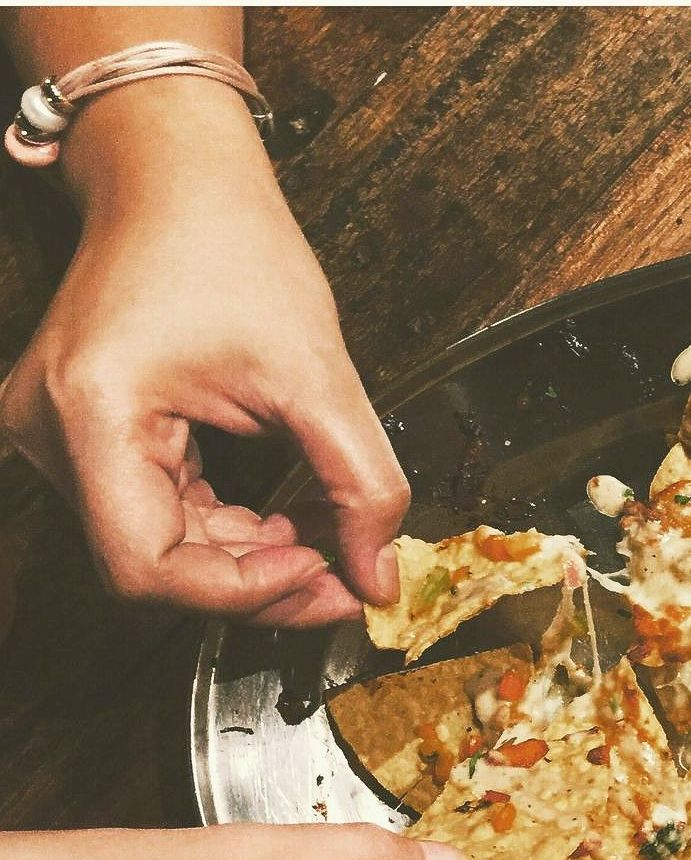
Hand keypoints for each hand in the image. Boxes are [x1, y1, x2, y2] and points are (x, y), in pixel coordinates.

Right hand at [0, 79, 407, 625]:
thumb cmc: (228, 244)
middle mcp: (54, 434)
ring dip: (248, 563)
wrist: (177, 179)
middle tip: (343, 580)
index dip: (243, 593)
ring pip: (159, 551)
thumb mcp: (319, 373)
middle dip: (257, 584)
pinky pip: (158, 517)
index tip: (325, 578)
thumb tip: (380, 576)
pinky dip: (229, 532)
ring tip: (324, 543)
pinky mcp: (89, 439)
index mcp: (93, 413)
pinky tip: (284, 524)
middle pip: (152, 569)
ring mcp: (62, 439)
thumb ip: (361, 484)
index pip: (148, 569)